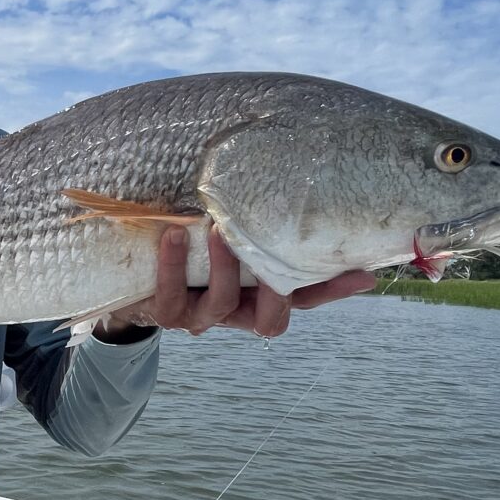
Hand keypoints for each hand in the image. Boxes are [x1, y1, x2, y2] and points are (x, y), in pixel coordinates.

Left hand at [95, 226, 376, 340]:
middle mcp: (236, 312)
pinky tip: (174, 234)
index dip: (334, 290)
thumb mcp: (231, 232)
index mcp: (259, 296)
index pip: (307, 297)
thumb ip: (264, 220)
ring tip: (217, 228)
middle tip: (270, 248)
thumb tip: (305, 181)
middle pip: (271, 318)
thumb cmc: (194, 244)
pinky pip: (172, 297)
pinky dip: (173, 265)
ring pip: (222, 305)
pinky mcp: (166, 313)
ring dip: (223, 267)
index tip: (365, 272)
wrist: (134, 273)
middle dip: (274, 289)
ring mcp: (201, 316)